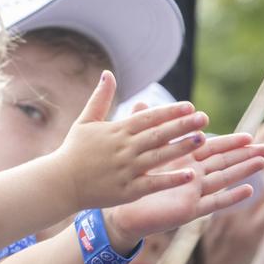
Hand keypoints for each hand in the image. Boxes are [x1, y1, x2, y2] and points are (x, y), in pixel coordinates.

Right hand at [52, 71, 208, 211]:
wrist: (60, 182)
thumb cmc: (73, 150)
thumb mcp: (85, 121)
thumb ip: (100, 98)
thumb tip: (107, 73)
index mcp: (116, 131)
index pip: (148, 118)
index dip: (169, 112)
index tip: (190, 106)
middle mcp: (124, 149)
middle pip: (158, 135)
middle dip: (181, 126)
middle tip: (204, 118)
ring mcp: (127, 170)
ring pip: (159, 157)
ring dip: (181, 148)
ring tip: (202, 140)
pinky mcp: (128, 190)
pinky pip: (153, 184)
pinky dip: (171, 179)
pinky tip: (190, 175)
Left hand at [106, 132, 263, 247]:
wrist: (119, 211)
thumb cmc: (130, 182)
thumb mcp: (137, 152)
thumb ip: (143, 129)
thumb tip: (139, 99)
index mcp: (182, 161)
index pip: (211, 148)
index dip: (230, 143)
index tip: (251, 135)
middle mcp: (192, 176)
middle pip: (223, 163)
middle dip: (245, 155)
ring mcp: (192, 194)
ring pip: (223, 179)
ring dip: (243, 171)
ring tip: (263, 163)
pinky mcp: (188, 211)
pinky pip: (213, 203)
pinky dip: (230, 197)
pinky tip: (248, 191)